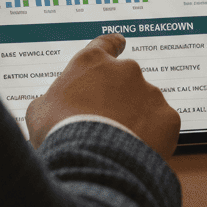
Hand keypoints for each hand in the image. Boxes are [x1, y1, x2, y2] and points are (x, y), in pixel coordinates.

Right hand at [25, 34, 180, 159]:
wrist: (91, 162)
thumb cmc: (60, 133)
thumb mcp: (39, 111)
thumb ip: (51, 100)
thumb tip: (51, 106)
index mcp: (92, 62)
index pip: (106, 44)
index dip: (112, 45)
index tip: (119, 44)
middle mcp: (125, 70)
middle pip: (126, 81)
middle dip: (120, 99)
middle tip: (107, 124)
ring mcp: (149, 92)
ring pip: (145, 105)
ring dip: (136, 119)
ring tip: (118, 144)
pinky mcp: (167, 117)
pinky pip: (161, 126)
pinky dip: (152, 137)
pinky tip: (135, 151)